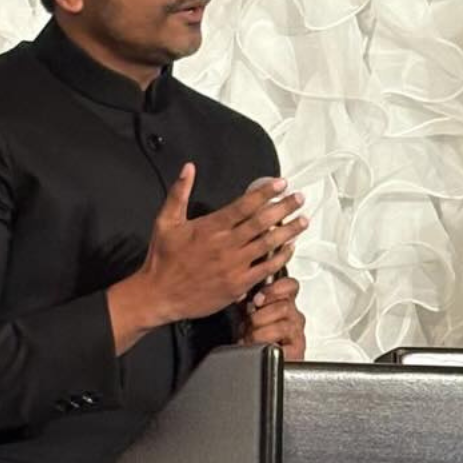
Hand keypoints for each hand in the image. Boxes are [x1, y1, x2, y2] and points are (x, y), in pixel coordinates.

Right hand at [107, 165, 306, 353]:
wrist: (159, 295)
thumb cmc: (162, 258)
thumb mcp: (166, 221)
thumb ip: (179, 193)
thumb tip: (189, 167)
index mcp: (211, 227)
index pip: (245, 205)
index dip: (265, 192)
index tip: (281, 183)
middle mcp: (226, 244)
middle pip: (262, 221)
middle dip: (284, 207)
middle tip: (300, 198)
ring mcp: (235, 265)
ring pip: (268, 244)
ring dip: (289, 231)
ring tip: (303, 220)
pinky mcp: (238, 284)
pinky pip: (265, 268)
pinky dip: (280, 257)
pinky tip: (290, 247)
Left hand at [235, 275, 305, 360]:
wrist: (252, 363)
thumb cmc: (250, 339)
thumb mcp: (246, 314)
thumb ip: (251, 300)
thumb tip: (244, 291)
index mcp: (284, 302)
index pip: (290, 286)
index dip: (275, 290)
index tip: (258, 299)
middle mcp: (294, 316)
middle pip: (285, 307)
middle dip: (260, 317)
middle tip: (250, 326)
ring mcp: (297, 333)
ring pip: (283, 326)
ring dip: (261, 333)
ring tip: (252, 340)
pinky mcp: (297, 350)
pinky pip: (283, 345)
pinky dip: (267, 346)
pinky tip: (260, 347)